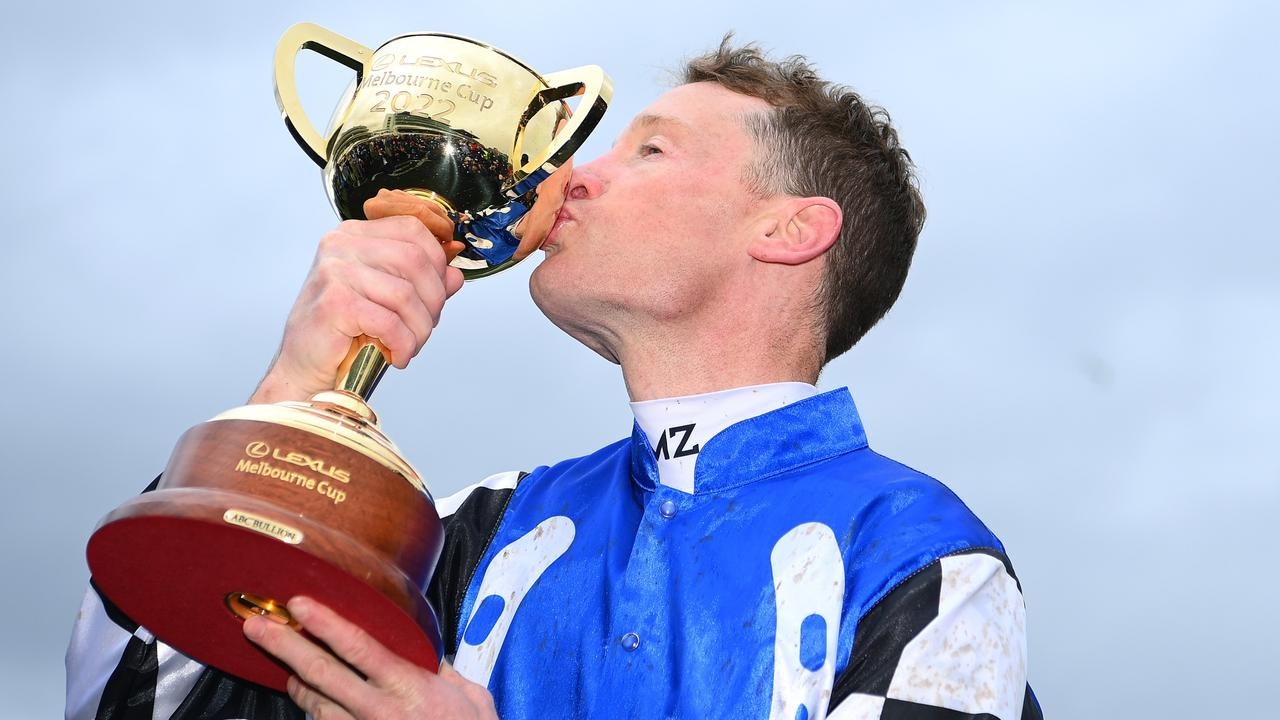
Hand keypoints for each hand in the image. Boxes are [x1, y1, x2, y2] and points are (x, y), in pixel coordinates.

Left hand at [243, 596, 498, 719]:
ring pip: (315, 705)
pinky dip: (315, 713)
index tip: (300, 604)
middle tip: (256, 626)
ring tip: (286, 665)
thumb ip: (445, 672)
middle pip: (321, 673)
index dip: (325, 624)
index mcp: (409, 686)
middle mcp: (380, 711)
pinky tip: (312, 702)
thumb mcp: (471, 696)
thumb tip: (430, 655)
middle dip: (285, 646)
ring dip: (296, 683)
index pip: (359, 648)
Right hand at [252, 190, 466, 402]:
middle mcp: (341, 245)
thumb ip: (420, 283)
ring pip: (406, 294)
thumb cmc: (342, 332)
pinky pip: (390, 322)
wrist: (303, 366)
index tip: (437, 294)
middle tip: (424, 327)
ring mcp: (335, 272)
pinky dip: (403, 344)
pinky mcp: (335, 303)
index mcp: (354, 235)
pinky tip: (396, 356)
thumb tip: (455, 276)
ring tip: (408, 346)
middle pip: (416, 259)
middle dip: (433, 300)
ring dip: (419, 329)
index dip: (437, 262)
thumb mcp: (386, 298)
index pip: (413, 229)